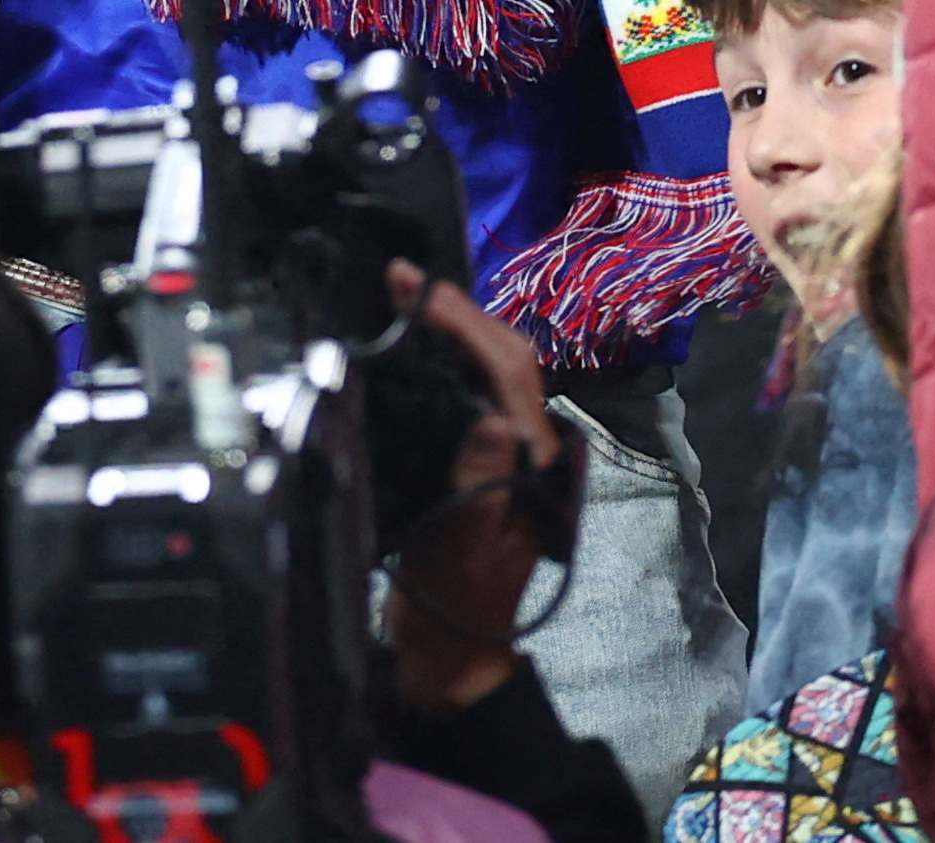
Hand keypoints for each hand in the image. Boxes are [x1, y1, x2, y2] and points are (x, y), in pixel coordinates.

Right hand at [378, 258, 568, 716]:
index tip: (416, 289)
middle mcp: (529, 446)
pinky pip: (475, 393)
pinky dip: (449, 361)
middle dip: (459, 313)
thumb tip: (491, 418)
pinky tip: (417, 350)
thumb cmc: (456, 603)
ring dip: (456, 330)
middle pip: (506, 358)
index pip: (506, 369)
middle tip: (403, 280)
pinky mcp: (485, 463)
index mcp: (532, 458)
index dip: (464, 322)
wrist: (454, 654)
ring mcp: (509, 453)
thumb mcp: (463, 548)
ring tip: (407, 300)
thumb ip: (481, 483)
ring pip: (494, 370)